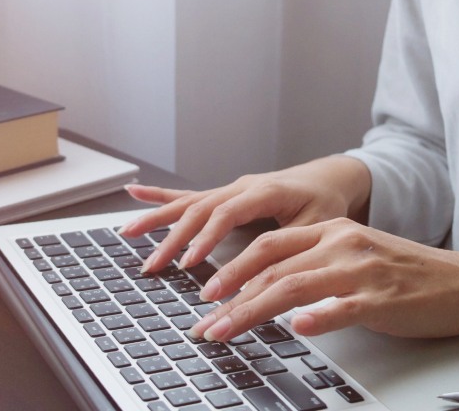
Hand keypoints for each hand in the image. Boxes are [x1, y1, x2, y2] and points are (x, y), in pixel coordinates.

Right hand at [119, 155, 370, 272]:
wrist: (328, 177)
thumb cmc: (325, 201)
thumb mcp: (317, 226)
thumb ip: (290, 248)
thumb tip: (264, 281)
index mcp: (265, 190)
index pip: (227, 213)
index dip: (206, 238)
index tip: (190, 263)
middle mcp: (241, 186)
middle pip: (199, 210)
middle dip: (173, 239)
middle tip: (154, 267)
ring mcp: (230, 189)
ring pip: (189, 203)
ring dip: (158, 219)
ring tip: (129, 233)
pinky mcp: (224, 195)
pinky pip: (189, 196)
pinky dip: (160, 196)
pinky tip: (135, 193)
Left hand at [188, 218, 458, 341]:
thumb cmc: (407, 274)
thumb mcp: (356, 256)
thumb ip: (314, 265)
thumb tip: (269, 290)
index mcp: (332, 231)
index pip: (268, 246)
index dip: (232, 269)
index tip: (206, 293)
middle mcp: (341, 243)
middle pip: (271, 268)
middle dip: (230, 296)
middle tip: (204, 321)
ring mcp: (361, 270)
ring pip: (293, 287)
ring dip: (251, 311)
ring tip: (226, 331)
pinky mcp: (382, 299)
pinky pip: (343, 307)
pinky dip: (317, 317)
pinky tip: (298, 328)